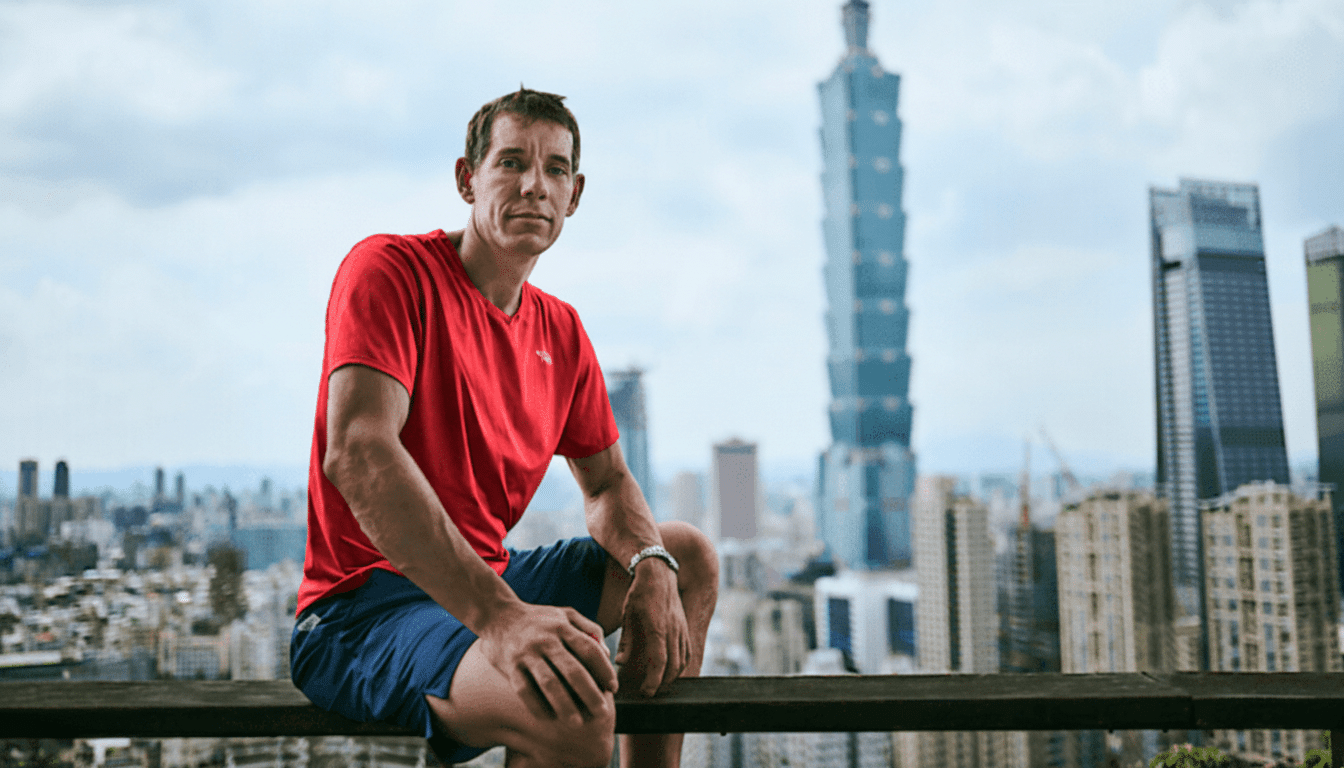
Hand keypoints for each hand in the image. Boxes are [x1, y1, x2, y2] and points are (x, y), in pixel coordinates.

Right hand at [477, 602, 616, 724]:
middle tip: (602, 712)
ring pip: (549, 683)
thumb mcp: (566, 614)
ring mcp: (527, 653)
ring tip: (577, 723)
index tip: (613, 688)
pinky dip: (537, 705)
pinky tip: (548, 718)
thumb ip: (589, 629)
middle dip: (590, 693)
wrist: (497, 614)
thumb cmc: (539, 619)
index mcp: (563, 626)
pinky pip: (524, 690)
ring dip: (565, 705)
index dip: (604, 670)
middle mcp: (546, 639)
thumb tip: (606, 654)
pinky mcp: (510, 665)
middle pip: (573, 670)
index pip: (589, 650)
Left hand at [617, 560, 689, 696]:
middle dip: (663, 682)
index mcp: (657, 627)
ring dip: (673, 675)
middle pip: (673, 665)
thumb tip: (620, 661)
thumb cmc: (638, 592)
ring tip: (659, 682)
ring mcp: (681, 627)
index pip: (659, 662)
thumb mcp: (627, 614)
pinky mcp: (684, 625)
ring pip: (683, 659)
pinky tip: (672, 668)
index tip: (646, 692)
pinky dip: (681, 663)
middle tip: (650, 691)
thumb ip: (626, 639)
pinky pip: (687, 650)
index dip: (654, 680)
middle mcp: (673, 629)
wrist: (658, 572)